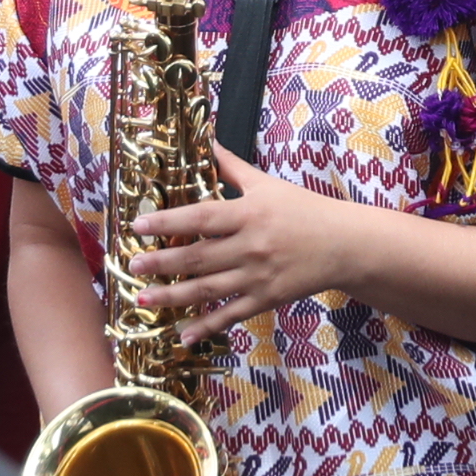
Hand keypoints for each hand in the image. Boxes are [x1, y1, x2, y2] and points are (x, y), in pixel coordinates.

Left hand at [126, 144, 361, 342]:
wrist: (345, 245)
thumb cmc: (304, 210)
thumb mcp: (267, 184)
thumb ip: (232, 167)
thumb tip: (206, 139)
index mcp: (249, 214)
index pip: (201, 217)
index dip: (168, 222)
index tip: (138, 226)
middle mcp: (251, 246)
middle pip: (199, 256)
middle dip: (161, 263)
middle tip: (131, 266)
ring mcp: (258, 276)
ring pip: (208, 289)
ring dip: (173, 296)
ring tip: (142, 299)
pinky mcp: (267, 299)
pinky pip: (231, 315)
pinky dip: (207, 326)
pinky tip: (183, 336)